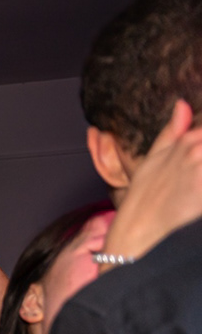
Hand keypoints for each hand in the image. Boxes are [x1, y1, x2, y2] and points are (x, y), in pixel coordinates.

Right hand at [104, 99, 201, 262]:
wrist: (138, 229)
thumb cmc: (144, 197)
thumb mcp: (154, 159)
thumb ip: (173, 130)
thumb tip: (182, 104)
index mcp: (190, 140)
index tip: (196, 163)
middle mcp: (198, 151)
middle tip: (195, 176)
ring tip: (194, 183)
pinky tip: (197, 196)